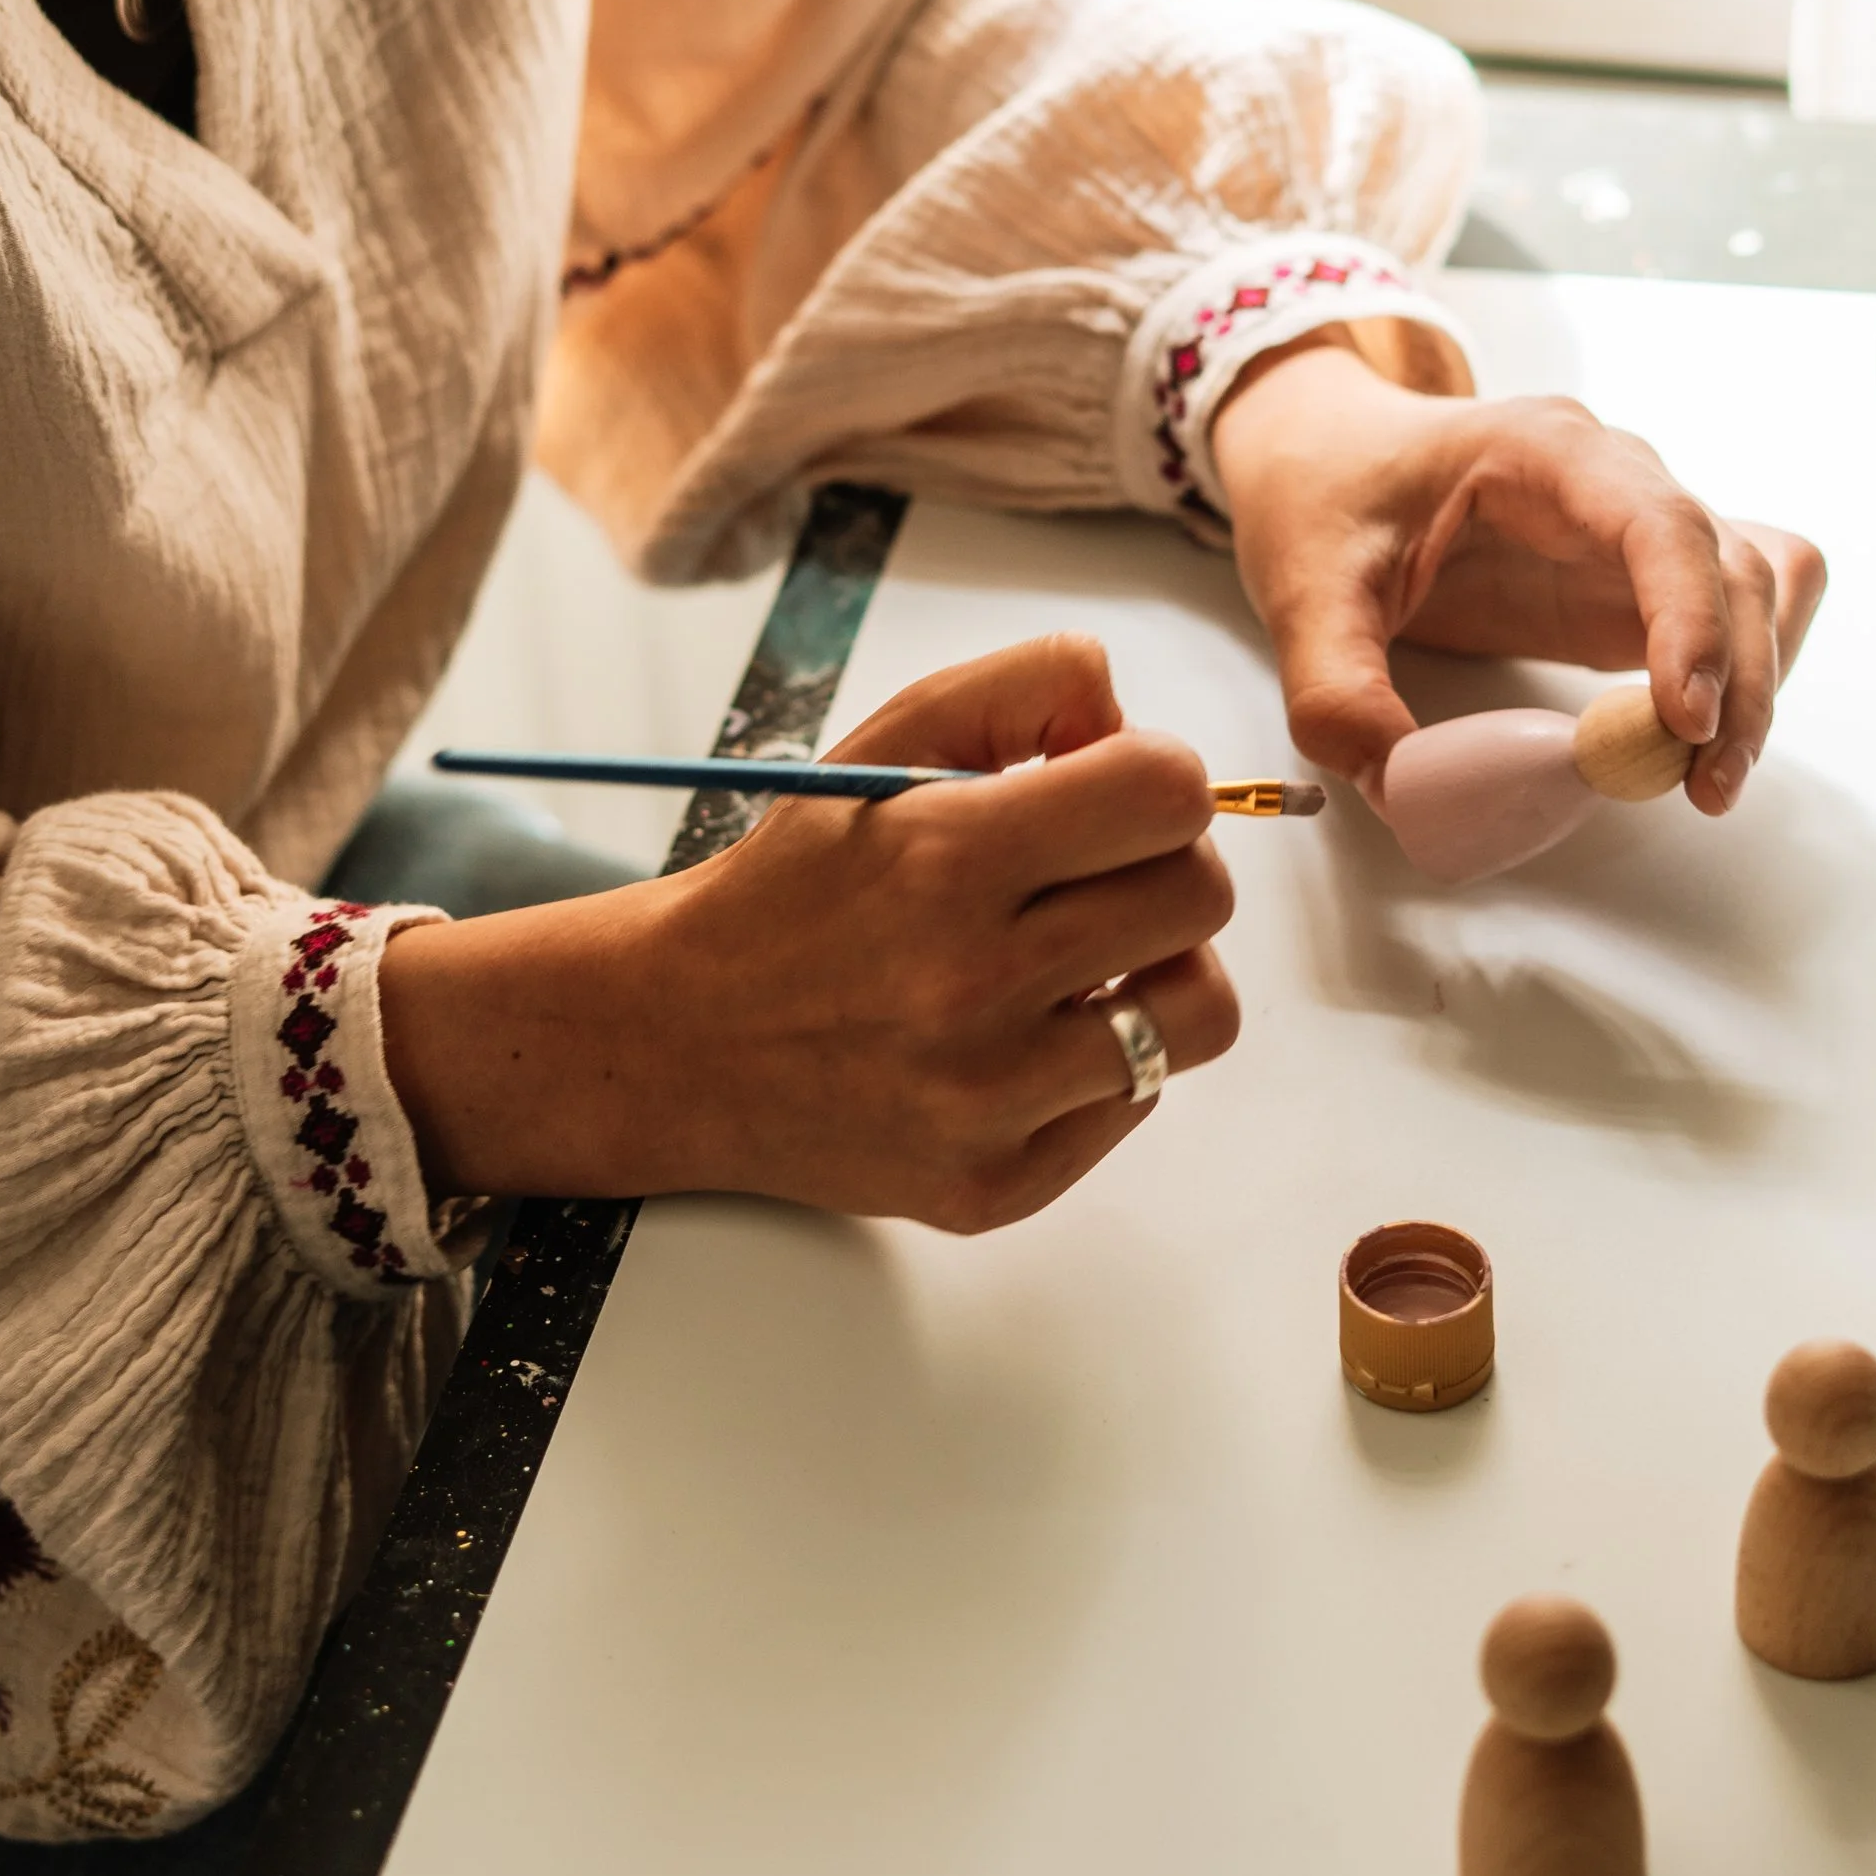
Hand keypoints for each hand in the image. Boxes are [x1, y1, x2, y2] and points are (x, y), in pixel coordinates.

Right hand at [381, 635, 1240, 1228]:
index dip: (1158, 776)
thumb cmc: (788, 893)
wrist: (674, 1042)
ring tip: (1085, 960)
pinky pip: (1137, 1101)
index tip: (1118, 792)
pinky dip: (1100, 1061)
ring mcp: (985, 1100)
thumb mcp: (877, 753)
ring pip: (1201, 1012)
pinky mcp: (994, 1184)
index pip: (1167, 792)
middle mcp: (967, 985)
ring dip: (1159, 972)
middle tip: (1095, 874)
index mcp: (941, 859)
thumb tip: (1125, 709)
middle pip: (1201, 894)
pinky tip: (1026, 1036)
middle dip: (1163, 863)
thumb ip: (1016, 691)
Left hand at [1211, 339, 1825, 817]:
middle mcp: (1613, 477)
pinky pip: (1739, 603)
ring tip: (1704, 781)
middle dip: (1740, 679)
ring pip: (1757, 585)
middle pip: (1733, 563)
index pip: (1658, 521)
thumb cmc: (1324, 495)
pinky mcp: (1637, 578)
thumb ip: (1337, 693)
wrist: (1326, 454)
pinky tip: (1700, 736)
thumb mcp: (1303, 591)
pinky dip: (1747, 666)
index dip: (1688, 617)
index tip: (1681, 717)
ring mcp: (1635, 527)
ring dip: (1756, 681)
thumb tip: (1401, 791)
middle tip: (1702, 788)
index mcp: (1540, 451)